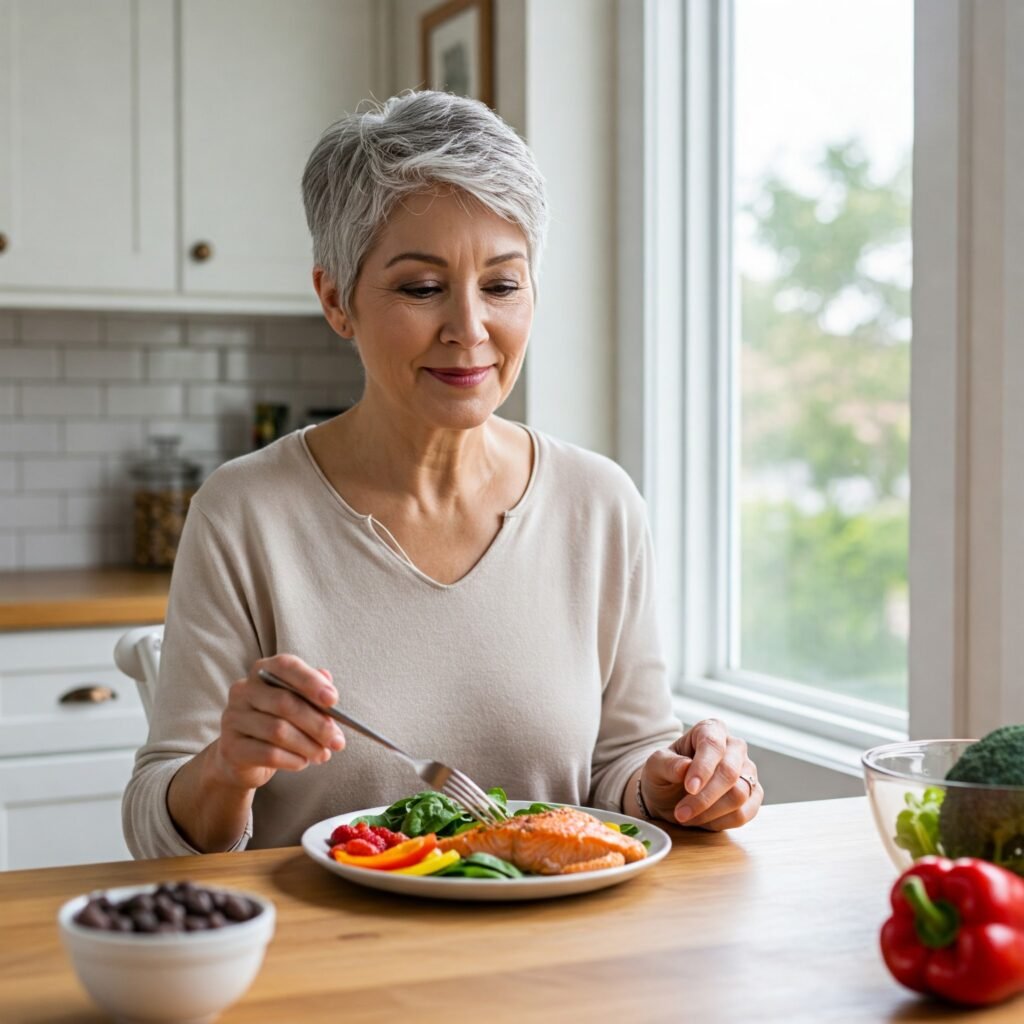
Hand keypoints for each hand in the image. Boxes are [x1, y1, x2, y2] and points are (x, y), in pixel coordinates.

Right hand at [209, 653, 345, 790]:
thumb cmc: (277, 723)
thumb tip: (329, 689)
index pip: (285, 666)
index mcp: (262, 671)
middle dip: (317, 724)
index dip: (310, 681)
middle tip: (337, 741)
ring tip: (323, 754)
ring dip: (308, 745)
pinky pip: (268, 754)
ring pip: (278, 731)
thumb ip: (313, 694)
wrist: (243, 758)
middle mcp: (243, 690)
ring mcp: (233, 718)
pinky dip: (292, 760)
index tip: (333, 700)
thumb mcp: (297, 704)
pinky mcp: (231, 747)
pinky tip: (303, 762)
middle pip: (285, 702)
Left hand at [640, 719, 761, 829]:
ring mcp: (748, 771)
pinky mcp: (753, 795)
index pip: (713, 745)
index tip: (689, 788)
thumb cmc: (665, 774)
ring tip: (686, 815)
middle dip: (705, 797)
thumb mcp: (655, 766)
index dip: (703, 768)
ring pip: (739, 795)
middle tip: (681, 813)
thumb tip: (685, 767)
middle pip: (729, 772)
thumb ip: (668, 764)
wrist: (670, 795)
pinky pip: (744, 813)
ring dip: (709, 812)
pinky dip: (720, 822)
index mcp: (710, 730)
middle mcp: (734, 747)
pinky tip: (702, 819)